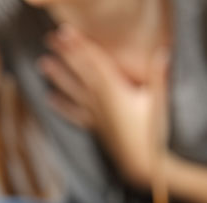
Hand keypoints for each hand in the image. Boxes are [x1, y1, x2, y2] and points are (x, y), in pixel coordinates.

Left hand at [39, 24, 170, 186]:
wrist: (146, 165)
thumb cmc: (155, 133)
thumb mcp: (161, 102)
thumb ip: (159, 76)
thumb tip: (163, 52)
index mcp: (115, 91)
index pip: (94, 62)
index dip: (80, 45)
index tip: (66, 33)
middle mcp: (100, 102)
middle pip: (80, 72)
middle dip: (65, 54)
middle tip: (49, 39)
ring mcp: (96, 116)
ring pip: (73, 91)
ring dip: (58, 76)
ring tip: (43, 63)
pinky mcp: (97, 128)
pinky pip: (75, 114)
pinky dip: (62, 106)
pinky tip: (50, 99)